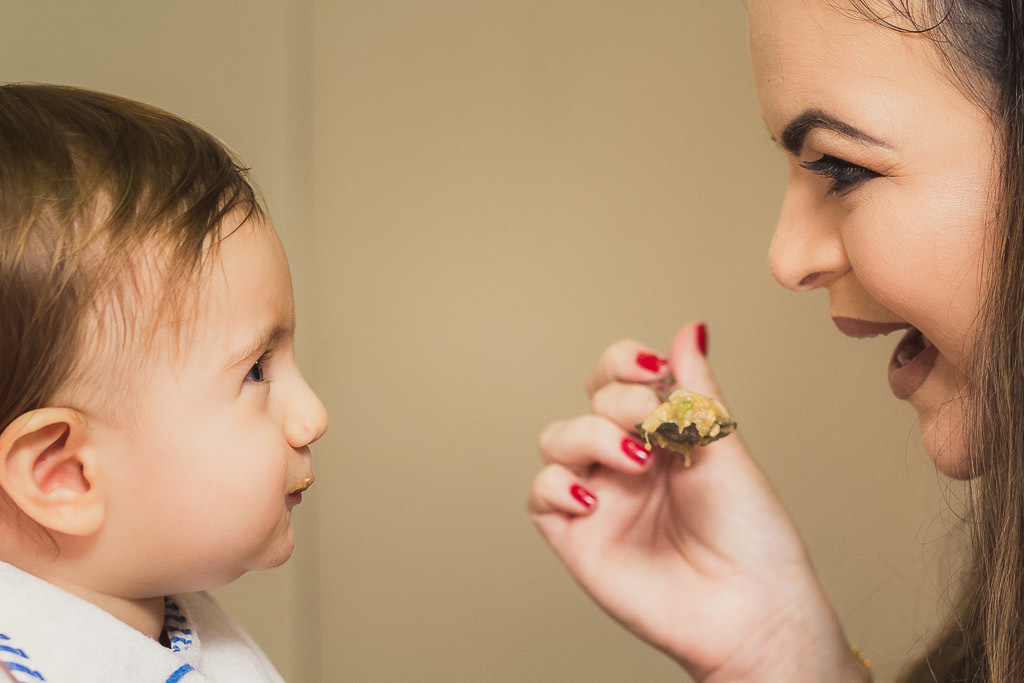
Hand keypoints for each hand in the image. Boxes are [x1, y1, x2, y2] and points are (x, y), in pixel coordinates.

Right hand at [529, 323, 866, 681]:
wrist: (750, 607)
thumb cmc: (751, 533)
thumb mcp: (725, 445)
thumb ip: (696, 387)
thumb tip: (690, 327)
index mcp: (662, 433)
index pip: (619, 377)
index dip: (624, 363)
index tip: (653, 369)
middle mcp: (625, 459)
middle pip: (591, 402)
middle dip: (623, 405)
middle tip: (661, 429)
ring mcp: (599, 496)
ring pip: (555, 439)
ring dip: (590, 437)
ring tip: (636, 461)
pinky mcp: (576, 537)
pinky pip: (541, 495)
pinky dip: (559, 485)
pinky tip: (596, 498)